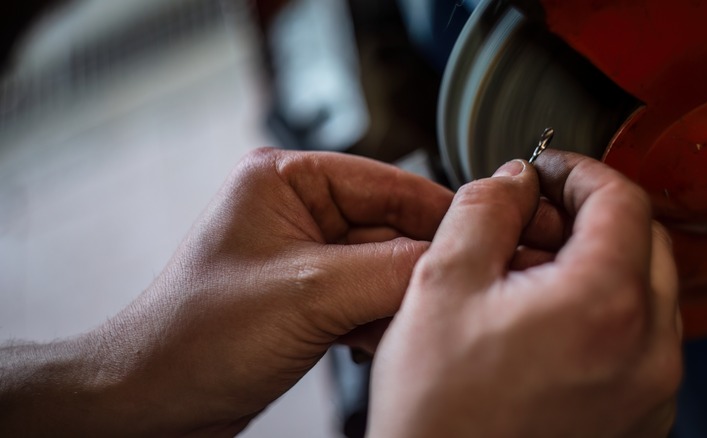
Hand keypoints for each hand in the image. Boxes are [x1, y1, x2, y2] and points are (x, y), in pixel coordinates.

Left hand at [0, 148, 452, 435]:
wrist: (151, 403)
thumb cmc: (194, 338)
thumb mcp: (308, 294)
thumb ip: (389, 271)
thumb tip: (454, 258)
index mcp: (285, 179)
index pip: (387, 182)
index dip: (440, 212)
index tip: (488, 237)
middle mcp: (295, 210)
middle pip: (389, 227)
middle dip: (419, 266)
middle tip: (459, 292)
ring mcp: (303, 256)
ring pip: (381, 268)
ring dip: (399, 299)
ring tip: (411, 325)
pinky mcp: (306, 297)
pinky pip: (364, 298)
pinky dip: (379, 320)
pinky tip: (379, 342)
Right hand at [369, 151, 681, 436]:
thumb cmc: (438, 415)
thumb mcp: (441, 286)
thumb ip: (481, 211)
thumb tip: (511, 180)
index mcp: (604, 307)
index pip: (623, 200)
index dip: (579, 171)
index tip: (549, 170)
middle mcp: (647, 353)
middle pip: (643, 243)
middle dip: (588, 216)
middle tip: (534, 218)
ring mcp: (650, 392)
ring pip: (644, 292)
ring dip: (595, 264)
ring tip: (528, 275)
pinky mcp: (639, 418)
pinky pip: (639, 342)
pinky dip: (602, 313)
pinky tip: (544, 322)